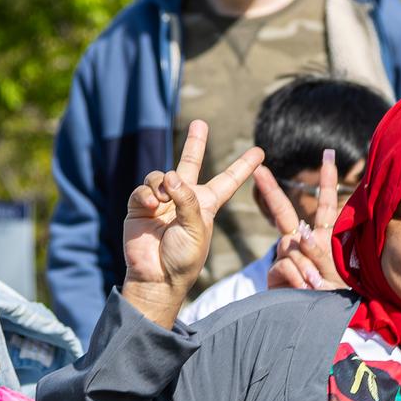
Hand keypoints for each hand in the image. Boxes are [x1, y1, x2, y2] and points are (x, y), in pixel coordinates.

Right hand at [121, 120, 264, 323]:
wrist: (156, 277)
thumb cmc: (183, 258)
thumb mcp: (196, 228)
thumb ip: (186, 199)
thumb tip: (169, 175)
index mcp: (205, 205)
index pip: (228, 180)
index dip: (243, 166)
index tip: (260, 151)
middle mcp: (183, 199)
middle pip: (190, 164)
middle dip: (194, 143)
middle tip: (199, 123)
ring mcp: (161, 202)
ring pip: (161, 175)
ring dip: (162, 183)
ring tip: (162, 201)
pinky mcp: (140, 206)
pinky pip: (143, 188)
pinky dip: (147, 193)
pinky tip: (151, 206)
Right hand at [259, 150, 347, 291]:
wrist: (322, 321)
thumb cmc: (338, 295)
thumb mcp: (336, 270)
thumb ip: (318, 251)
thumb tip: (300, 233)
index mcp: (322, 237)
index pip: (325, 204)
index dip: (327, 180)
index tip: (328, 154)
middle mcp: (301, 244)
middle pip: (285, 213)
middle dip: (272, 190)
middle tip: (259, 169)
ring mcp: (287, 258)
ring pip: (289, 246)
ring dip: (304, 264)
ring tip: (315, 285)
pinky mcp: (276, 274)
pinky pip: (284, 265)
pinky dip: (295, 276)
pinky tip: (304, 288)